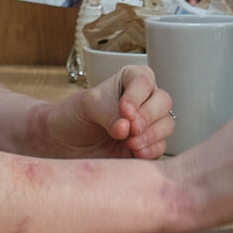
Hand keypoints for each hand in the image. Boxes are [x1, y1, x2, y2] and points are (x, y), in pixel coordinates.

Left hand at [38, 67, 173, 159]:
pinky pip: (161, 146)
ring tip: (130, 143)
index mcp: (130, 80)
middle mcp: (144, 100)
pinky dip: (151, 150)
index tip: (124, 111)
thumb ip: (108, 113)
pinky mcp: (148, 146)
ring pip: (167, 124)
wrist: (65, 145)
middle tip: (131, 129)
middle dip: (148, 117)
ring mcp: (148, 124)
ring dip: (151, 135)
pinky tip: (135, 152)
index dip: (137, 96)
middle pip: (163, 102)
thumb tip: (126, 127)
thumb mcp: (87, 107)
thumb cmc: (75, 117)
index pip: (144, 80)